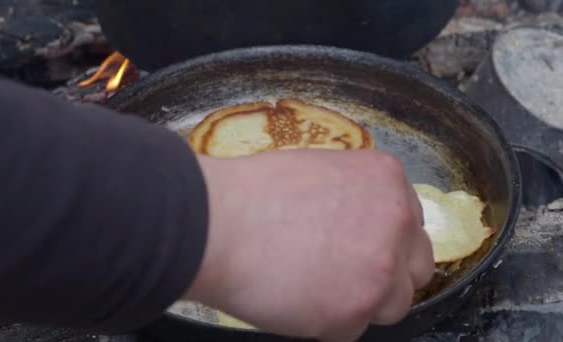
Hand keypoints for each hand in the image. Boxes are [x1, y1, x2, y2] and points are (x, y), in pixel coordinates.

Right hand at [185, 149, 433, 341]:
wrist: (218, 223)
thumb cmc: (254, 192)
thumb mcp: (318, 170)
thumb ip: (355, 196)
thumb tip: (359, 221)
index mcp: (387, 181)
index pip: (411, 223)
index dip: (386, 240)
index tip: (365, 247)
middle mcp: (396, 224)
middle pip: (416, 266)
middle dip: (388, 274)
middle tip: (350, 274)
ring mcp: (379, 271)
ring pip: (393, 304)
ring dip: (362, 302)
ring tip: (318, 289)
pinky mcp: (353, 313)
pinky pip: (352, 329)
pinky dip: (328, 322)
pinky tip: (298, 299)